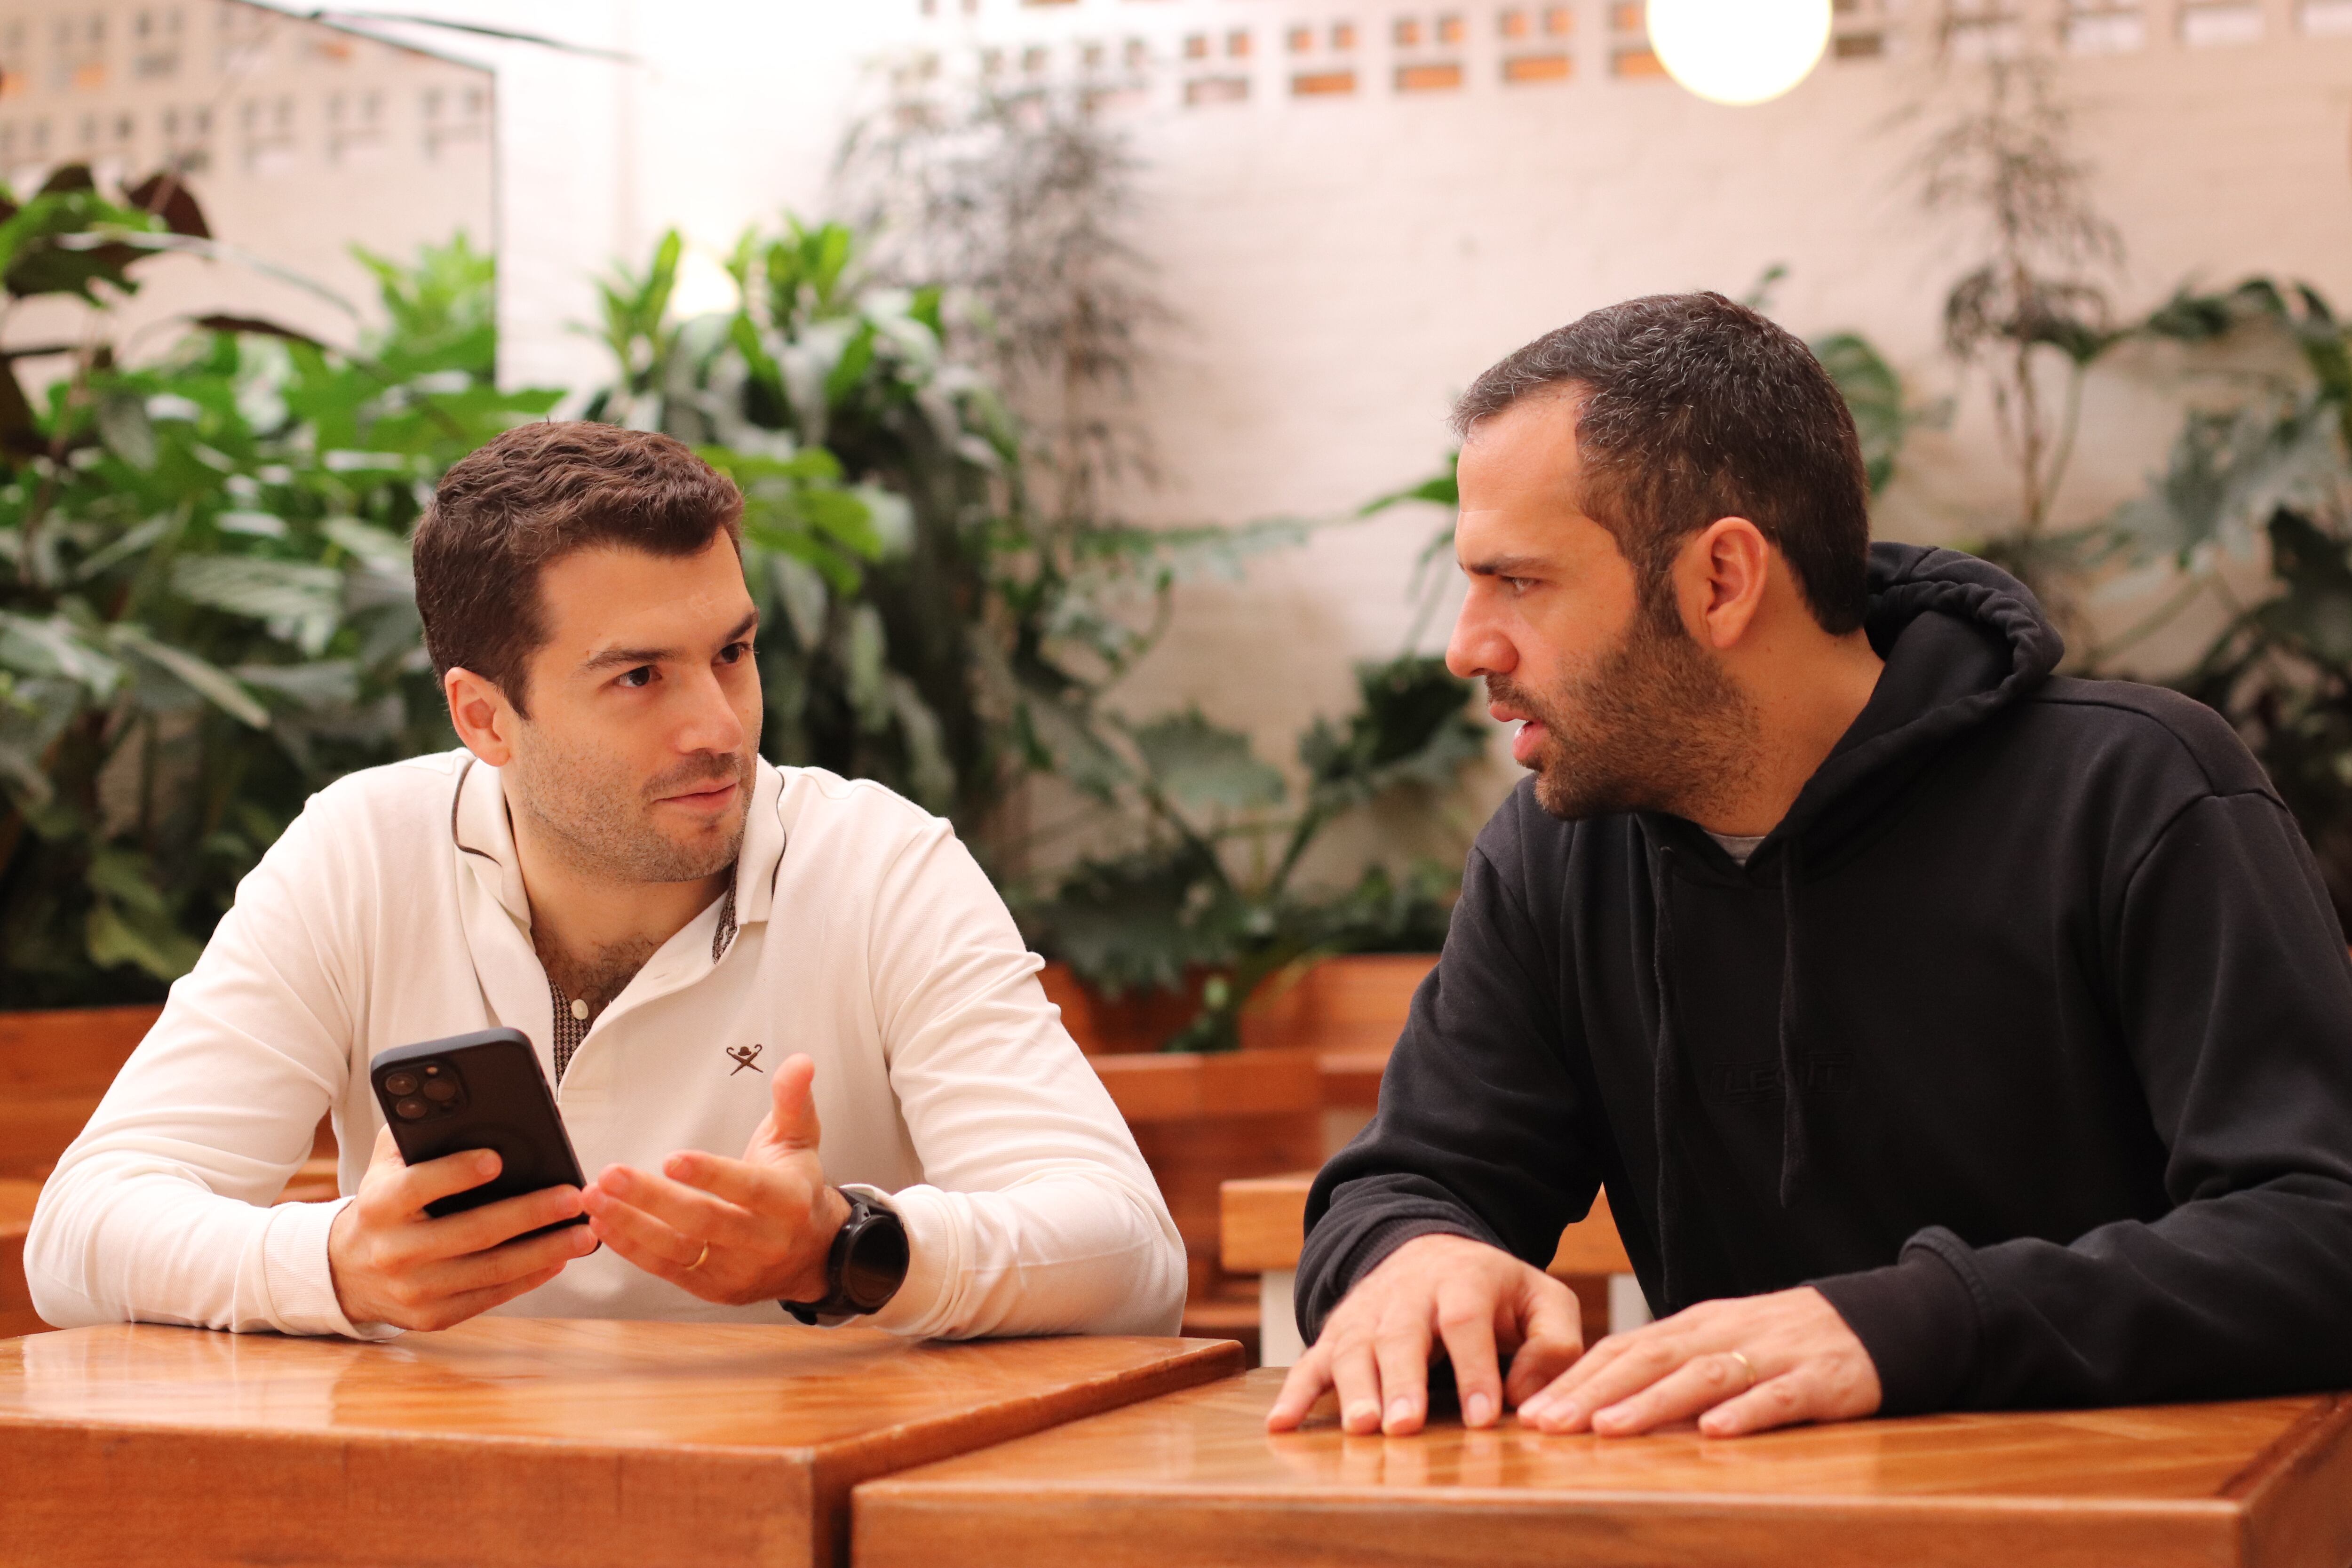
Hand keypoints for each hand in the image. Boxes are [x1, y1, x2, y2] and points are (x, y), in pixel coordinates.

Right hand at [327, 1126, 596, 1329]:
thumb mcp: (387, 1164)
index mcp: (380, 1205)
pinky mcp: (433, 1317)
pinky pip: (490, 1297)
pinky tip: (559, 1259)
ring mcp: (414, 1289)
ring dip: (544, 1251)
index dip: (457, 1172)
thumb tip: (471, 1108)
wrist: (348, 1271)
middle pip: (472, 1232)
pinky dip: (529, 1279)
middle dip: (529, 1214)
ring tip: (584, 1232)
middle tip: (573, 1197)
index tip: (498, 1159)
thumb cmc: (384, 1204)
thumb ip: (419, 1132)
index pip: (418, 1186)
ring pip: (490, 1271)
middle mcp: (395, 1251)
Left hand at [580, 1052, 852, 1305]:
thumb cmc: (797, 1188)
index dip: (710, 1174)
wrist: (812, 1253)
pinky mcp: (712, 1288)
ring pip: (679, 1248)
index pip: (747, 1188)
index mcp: (787, 1200)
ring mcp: (736, 1269)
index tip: (671, 1158)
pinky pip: (667, 1270)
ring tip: (594, 1199)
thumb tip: (799, 1062)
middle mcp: (764, 1240)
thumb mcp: (801, 1140)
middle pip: (704, 1220)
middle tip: (610, 1174)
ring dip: (631, 1224)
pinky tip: (604, 1224)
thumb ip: (793, 1100)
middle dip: (652, 1198)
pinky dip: (633, 1248)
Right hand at [1265, 1233, 1584, 1436]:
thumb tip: (1529, 1399)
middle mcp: (1408, 1291)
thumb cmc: (1497, 1293)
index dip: (1474, 1368)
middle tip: (1405, 1427)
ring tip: (1361, 1428)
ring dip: (1354, 1388)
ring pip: (1355, 1346)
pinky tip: (1281, 1424)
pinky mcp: (1338, 1333)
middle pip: (1401, 1333)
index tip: (1482, 1419)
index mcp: (1465, 1279)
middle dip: (1402, 1381)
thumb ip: (1554, 1346)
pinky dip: (1294, 1392)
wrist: (1432, 1252)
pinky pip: (1311, 1360)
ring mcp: (1367, 1311)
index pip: (1467, 1320)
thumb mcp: (1543, 1301)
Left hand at [1516, 1285, 1880, 1437]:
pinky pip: (1777, 1396)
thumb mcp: (1718, 1345)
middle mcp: (1723, 1334)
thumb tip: (1599, 1406)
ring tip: (1608, 1429)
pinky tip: (1716, 1432)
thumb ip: (1667, 1369)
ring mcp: (1770, 1355)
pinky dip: (1745, 1412)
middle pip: (1648, 1359)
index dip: (1576, 1379)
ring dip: (1651, 1402)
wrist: (1869, 1321)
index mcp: (1694, 1326)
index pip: (1623, 1349)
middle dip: (1594, 1393)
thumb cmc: (1779, 1342)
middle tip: (1548, 1424)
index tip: (1532, 1412)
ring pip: (1702, 1376)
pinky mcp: (1818, 1380)